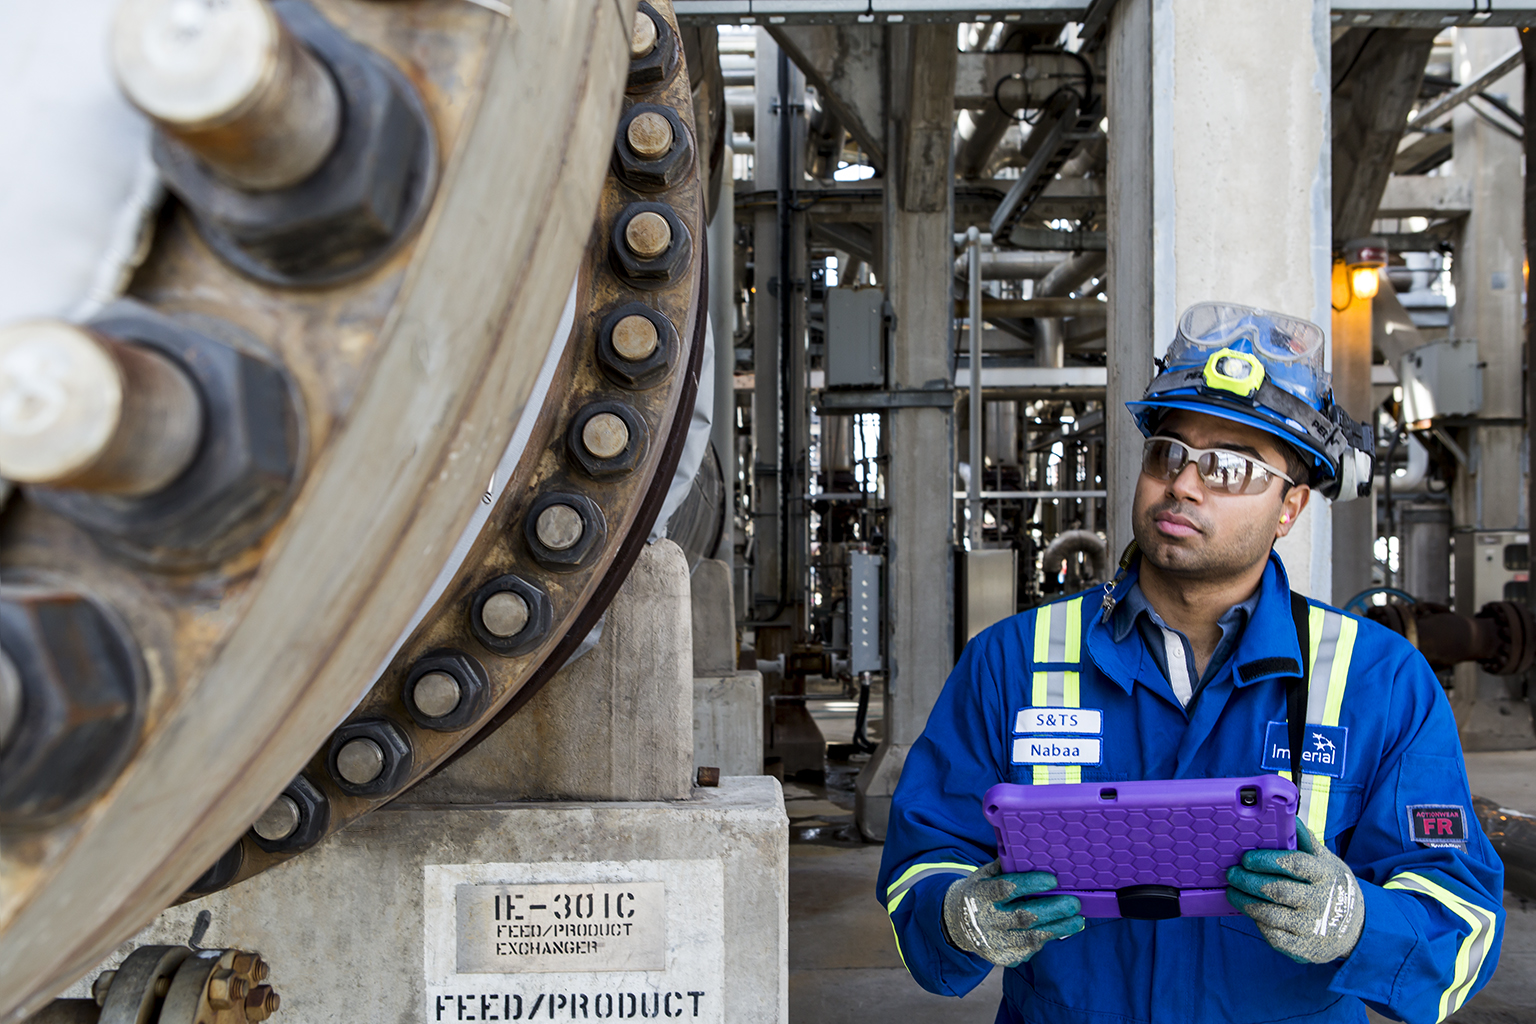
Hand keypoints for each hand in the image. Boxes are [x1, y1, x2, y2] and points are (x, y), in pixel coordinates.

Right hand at [941, 861, 1084, 966]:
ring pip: (1031, 938)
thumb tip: (1032, 850)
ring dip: (1058, 928)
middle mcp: (985, 920)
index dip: (1030, 884)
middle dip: (1052, 910)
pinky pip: (1029, 950)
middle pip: (1023, 917)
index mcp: (980, 895)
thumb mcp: (984, 875)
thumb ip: (1005, 866)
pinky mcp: (1002, 958)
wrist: (958, 924)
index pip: (1006, 889)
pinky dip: (1046, 939)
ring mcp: (993, 942)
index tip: (1053, 880)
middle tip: (1074, 902)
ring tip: (1077, 920)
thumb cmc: (980, 893)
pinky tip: (1060, 929)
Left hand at [1226, 818, 1364, 963]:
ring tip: (1232, 892)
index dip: (1266, 860)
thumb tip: (1289, 817)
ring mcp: (1313, 927)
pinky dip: (1259, 924)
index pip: (1294, 864)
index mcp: (1325, 875)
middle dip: (1248, 881)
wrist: (1358, 927)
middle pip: (1277, 891)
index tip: (1246, 858)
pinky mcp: (1306, 948)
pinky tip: (1252, 913)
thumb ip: (1306, 842)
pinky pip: (1275, 937)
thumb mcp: (1328, 862)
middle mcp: (1320, 901)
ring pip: (1271, 915)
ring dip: (1246, 903)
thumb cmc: (1333, 886)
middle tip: (1232, 873)